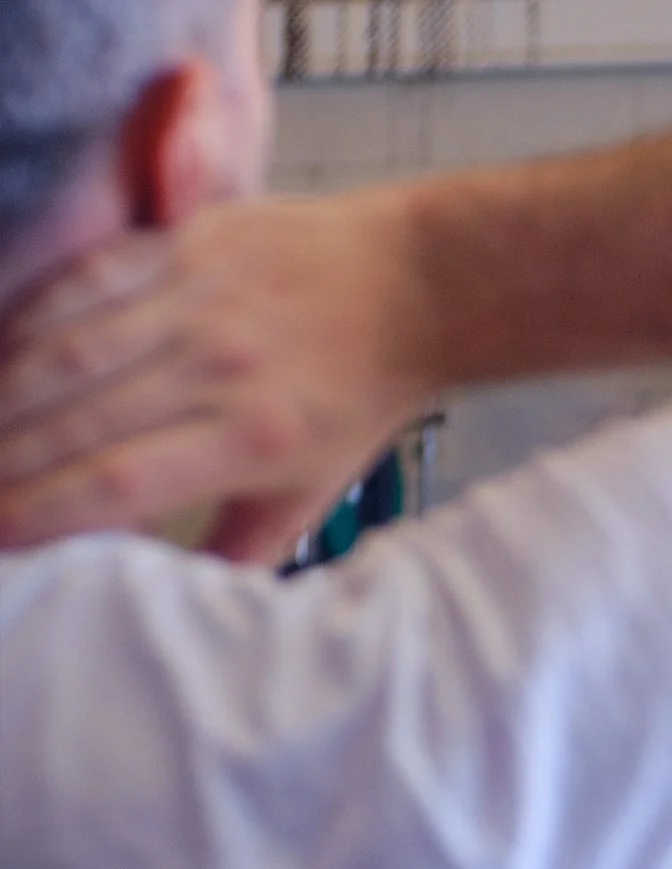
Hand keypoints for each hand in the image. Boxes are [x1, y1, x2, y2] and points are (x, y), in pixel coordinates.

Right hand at [0, 191, 432, 564]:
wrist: (414, 287)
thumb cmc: (357, 396)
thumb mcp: (313, 489)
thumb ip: (241, 547)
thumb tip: (177, 602)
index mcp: (253, 438)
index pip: (117, 482)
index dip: (39, 511)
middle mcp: (216, 368)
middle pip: (72, 422)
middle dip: (1, 462)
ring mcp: (193, 301)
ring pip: (59, 352)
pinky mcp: (178, 246)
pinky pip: (77, 283)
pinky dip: (24, 320)